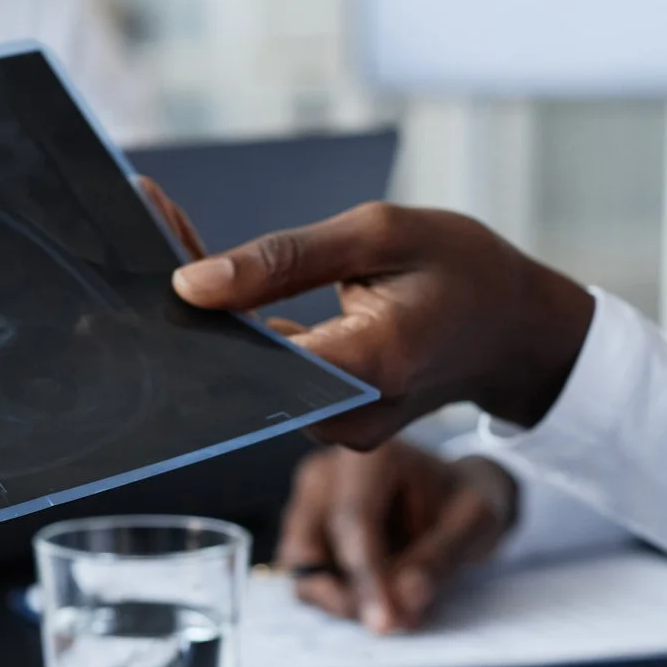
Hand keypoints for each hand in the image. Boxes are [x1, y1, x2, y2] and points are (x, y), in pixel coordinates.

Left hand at [169, 203, 597, 447]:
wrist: (514, 332)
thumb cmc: (462, 270)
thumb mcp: (381, 234)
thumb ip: (286, 259)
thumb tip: (192, 284)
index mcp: (372, 364)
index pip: (256, 349)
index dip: (199, 304)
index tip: (152, 248)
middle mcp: (348, 416)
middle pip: (242, 369)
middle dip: (193, 303)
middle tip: (153, 233)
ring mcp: (339, 432)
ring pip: (250, 377)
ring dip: (214, 317)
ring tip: (176, 244)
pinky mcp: (329, 427)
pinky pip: (270, 382)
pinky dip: (242, 335)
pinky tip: (220, 289)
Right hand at [280, 444, 514, 631]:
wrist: (453, 499)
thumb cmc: (464, 502)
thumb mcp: (474, 523)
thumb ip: (440, 557)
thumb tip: (405, 599)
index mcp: (369, 455)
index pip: (353, 519)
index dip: (366, 577)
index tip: (386, 622)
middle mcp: (325, 473)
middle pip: (309, 546)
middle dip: (348, 594)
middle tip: (395, 620)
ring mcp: (307, 504)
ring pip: (302, 571)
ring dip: (344, 600)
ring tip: (395, 607)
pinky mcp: (303, 536)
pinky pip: (307, 581)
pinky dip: (341, 599)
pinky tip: (379, 596)